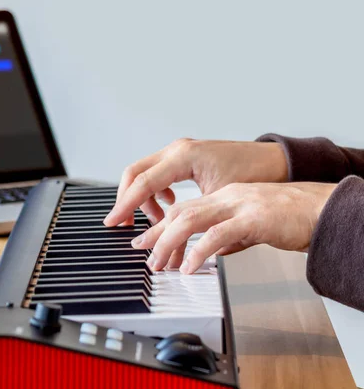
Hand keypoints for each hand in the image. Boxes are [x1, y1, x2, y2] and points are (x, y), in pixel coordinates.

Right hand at [103, 139, 288, 225]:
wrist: (277, 161)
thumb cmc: (256, 175)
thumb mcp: (220, 199)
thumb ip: (191, 215)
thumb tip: (171, 238)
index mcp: (183, 157)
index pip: (142, 183)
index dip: (124, 205)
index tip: (112, 222)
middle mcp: (177, 150)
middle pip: (135, 174)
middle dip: (127, 200)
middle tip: (124, 223)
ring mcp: (180, 151)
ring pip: (145, 174)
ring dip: (145, 199)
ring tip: (158, 220)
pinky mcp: (185, 157)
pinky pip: (158, 174)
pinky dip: (157, 192)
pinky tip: (170, 205)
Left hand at [130, 182, 335, 272]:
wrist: (324, 209)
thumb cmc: (292, 218)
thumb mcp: (251, 227)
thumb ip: (229, 237)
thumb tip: (209, 253)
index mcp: (225, 196)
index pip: (184, 208)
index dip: (161, 226)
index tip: (146, 242)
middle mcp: (227, 197)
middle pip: (180, 212)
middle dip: (157, 234)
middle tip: (144, 255)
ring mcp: (239, 205)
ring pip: (191, 220)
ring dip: (169, 243)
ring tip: (159, 264)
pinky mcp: (253, 218)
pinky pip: (217, 235)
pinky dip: (198, 251)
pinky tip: (189, 266)